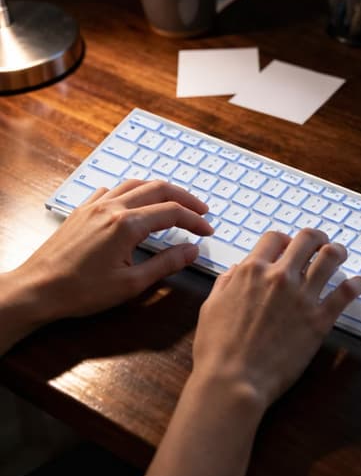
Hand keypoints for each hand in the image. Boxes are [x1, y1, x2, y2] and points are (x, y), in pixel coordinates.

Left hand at [13, 179, 212, 325]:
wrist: (38, 290)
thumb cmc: (81, 291)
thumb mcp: (131, 284)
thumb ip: (166, 263)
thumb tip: (191, 250)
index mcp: (127, 225)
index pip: (172, 212)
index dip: (195, 220)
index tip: (207, 230)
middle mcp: (112, 207)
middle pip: (158, 189)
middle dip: (184, 198)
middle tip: (201, 210)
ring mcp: (94, 206)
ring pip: (135, 184)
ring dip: (159, 190)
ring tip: (174, 202)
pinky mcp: (81, 210)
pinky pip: (111, 190)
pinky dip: (130, 192)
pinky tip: (133, 204)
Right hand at [192, 228, 360, 411]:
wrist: (234, 380)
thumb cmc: (218, 349)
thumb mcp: (212, 307)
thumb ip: (226, 283)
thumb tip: (236, 270)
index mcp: (252, 271)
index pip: (275, 238)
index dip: (284, 239)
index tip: (289, 245)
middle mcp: (280, 277)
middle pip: (307, 240)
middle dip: (316, 239)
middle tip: (321, 244)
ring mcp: (302, 297)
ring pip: (330, 258)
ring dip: (337, 252)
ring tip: (340, 255)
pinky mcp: (319, 320)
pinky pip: (344, 293)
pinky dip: (355, 284)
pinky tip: (359, 283)